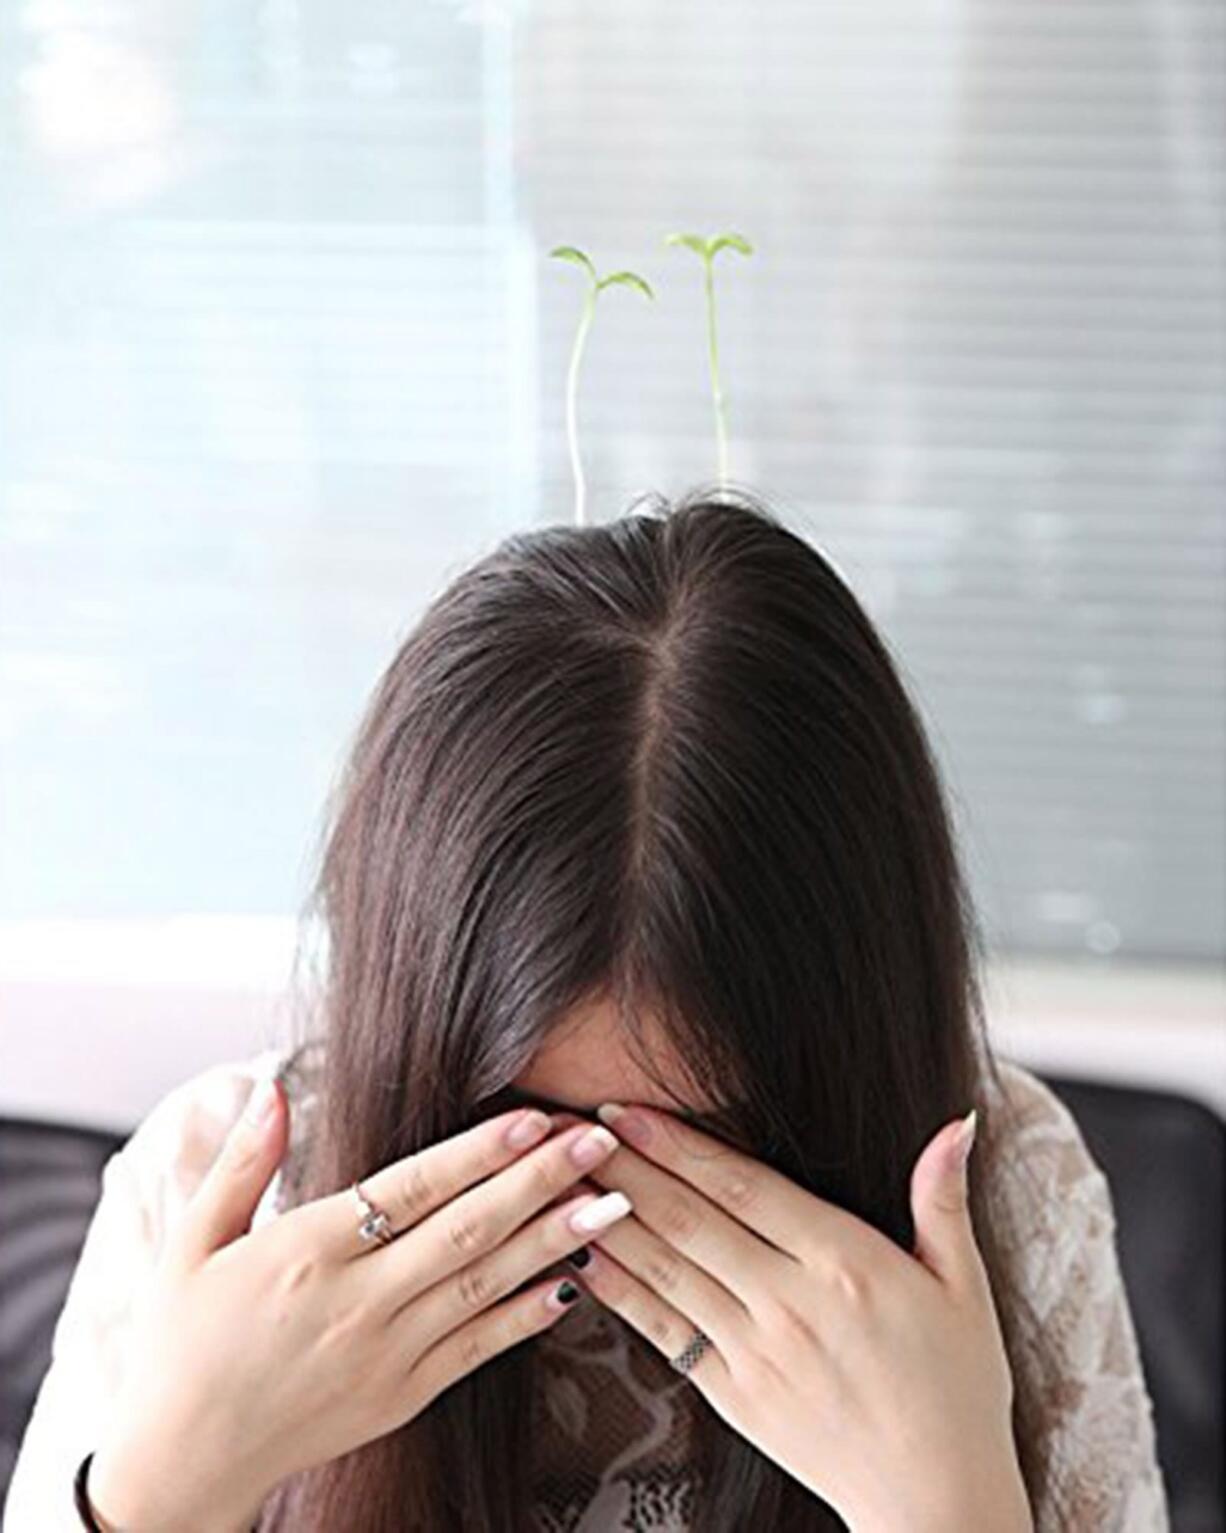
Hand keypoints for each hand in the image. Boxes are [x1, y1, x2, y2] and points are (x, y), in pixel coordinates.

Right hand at [88, 1075, 633, 1532]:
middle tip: (599, 1139)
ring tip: (613, 1201)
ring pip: (485, 1285)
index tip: (533, 1116)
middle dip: (541, 1181)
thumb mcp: (190, 1244)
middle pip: (466, 1230)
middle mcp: (357, 1301)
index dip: (479, 1151)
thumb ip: (241, 1164)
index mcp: (307, 1251)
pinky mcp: (403, 1395)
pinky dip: (529, 1314)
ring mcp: (387, 1354)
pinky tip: (576, 1280)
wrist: (182, 1459)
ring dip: (555, 1239)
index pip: (411, 1188)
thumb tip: (272, 1088)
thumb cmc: (183, 1341)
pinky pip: (480, 1348)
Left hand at [553, 1102, 1032, 1532]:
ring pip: (668, 1270)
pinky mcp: (734, 1396)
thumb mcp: (964, 1287)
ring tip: (561, 1177)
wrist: (936, 1504)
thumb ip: (944, 1200)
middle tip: (571, 1124)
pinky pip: (666, 1331)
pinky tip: (581, 1257)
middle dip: (627, 1166)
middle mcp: (791, 1303)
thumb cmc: (957, 1389)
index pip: (745, 1187)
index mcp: (846, 1263)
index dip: (681, 1145)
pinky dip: (620, 1292)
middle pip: (691, 1219)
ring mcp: (756, 1352)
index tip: (630, 1108)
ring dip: (609, 1218)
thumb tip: (956, 1123)